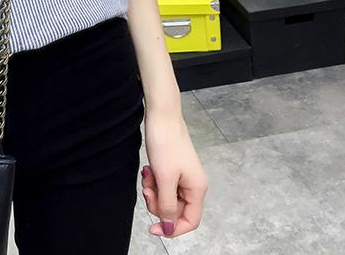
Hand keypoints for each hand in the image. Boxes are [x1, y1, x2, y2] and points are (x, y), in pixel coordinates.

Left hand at [140, 108, 208, 237]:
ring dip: (154, 192)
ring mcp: (183, 176)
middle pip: (176, 210)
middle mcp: (193, 184)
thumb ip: (167, 205)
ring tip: (147, 177)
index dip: (172, 228)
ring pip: (168, 197)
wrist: (162, 116)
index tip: (153, 228)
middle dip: (159, 204)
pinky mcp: (173, 168)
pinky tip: (148, 171)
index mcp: (197, 189)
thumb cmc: (165, 143)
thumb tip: (168, 227)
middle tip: (147, 190)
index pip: (190, 221)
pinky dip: (154, 182)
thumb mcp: (164, 179)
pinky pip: (163, 185)